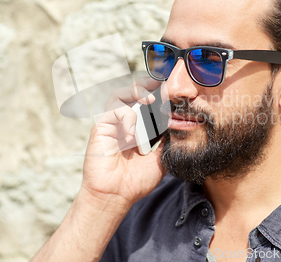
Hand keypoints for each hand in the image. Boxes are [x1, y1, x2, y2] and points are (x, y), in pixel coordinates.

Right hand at [79, 77, 166, 210]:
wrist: (117, 195)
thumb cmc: (136, 179)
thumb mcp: (160, 157)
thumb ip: (167, 139)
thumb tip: (179, 122)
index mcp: (139, 126)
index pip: (147, 101)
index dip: (158, 92)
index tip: (174, 91)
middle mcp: (124, 121)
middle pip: (133, 90)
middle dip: (148, 84)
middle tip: (162, 87)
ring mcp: (112, 123)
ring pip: (120, 94)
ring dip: (137, 93)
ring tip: (150, 100)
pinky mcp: (101, 127)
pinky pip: (115, 111)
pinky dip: (127, 118)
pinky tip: (132, 136)